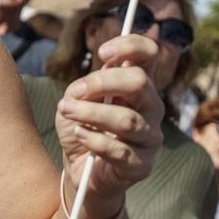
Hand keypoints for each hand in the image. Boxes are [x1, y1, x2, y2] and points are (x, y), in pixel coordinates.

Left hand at [55, 34, 163, 218]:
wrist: (80, 172)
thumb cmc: (81, 130)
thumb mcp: (75, 101)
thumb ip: (83, 87)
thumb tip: (87, 84)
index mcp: (138, 86)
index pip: (148, 55)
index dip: (130, 46)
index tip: (103, 53)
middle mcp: (151, 108)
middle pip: (140, 82)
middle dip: (103, 82)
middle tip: (76, 91)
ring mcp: (150, 138)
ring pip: (127, 119)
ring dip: (90, 113)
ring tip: (67, 111)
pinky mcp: (142, 166)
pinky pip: (120, 151)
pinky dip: (94, 140)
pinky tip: (79, 135)